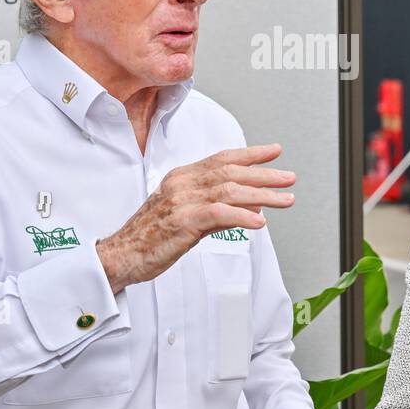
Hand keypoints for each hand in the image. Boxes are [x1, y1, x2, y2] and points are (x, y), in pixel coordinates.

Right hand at [95, 144, 294, 291]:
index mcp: (182, 177)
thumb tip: (250, 207)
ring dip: (262, 194)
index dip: (250, 154)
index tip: (274, 152)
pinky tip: (259, 221)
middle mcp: (182, 183)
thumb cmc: (150, 238)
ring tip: (285, 199)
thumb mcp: (186, 216)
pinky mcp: (182, 222)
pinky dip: (242, 215)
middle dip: (264, 174)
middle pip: (231, 172)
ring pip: (229, 190)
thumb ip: (217, 209)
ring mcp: (181, 201)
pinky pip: (218, 213)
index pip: (222, 158)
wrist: (120, 256)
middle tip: (289, 178)